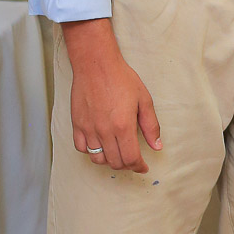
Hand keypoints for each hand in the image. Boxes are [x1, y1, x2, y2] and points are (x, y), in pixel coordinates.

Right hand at [61, 18, 161, 171]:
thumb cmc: (122, 79)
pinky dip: (91, 152)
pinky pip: (81, 148)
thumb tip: (157, 146)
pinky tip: (100, 144)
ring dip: (109, 160)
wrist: (96, 65)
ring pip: (98, 159)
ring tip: (118, 152)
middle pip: (115, 162)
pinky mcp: (77, 125)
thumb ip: (151, 126)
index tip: (143, 167)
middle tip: (133, 159)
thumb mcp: (144, 100)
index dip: (139, 167)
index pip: (131, 158)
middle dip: (126, 164)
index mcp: (123, 126)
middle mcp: (104, 132)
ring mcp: (89, 129)